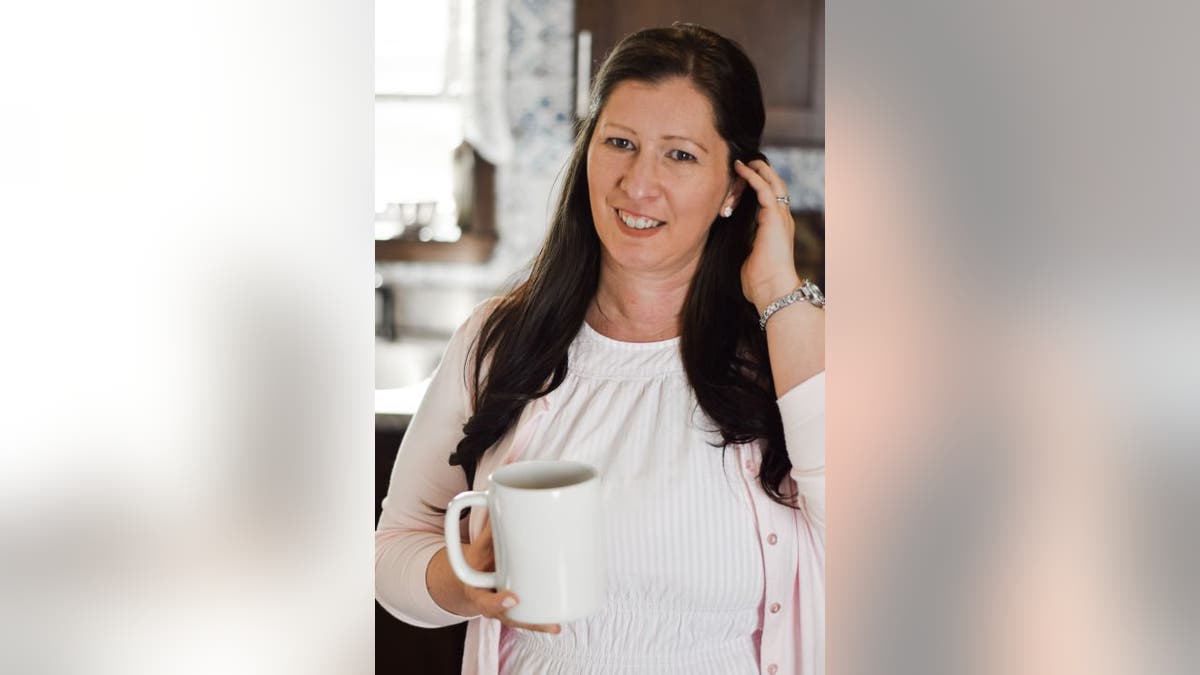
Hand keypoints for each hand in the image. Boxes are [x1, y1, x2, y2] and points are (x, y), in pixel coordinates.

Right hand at [459, 517, 561, 633]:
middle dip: (530, 623)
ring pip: (523, 622)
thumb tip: (498, 496)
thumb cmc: (480, 560)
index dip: (498, 603)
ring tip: (559, 626)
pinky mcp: (518, 608)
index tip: (514, 599)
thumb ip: (490, 528)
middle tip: (552, 625)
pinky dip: (545, 618)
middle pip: (510, 620)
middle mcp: (492, 604)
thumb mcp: (480, 546)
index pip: (485, 602)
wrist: (470, 578)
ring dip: (541, 625)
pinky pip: (530, 617)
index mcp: (478, 591)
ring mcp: (505, 609)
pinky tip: (563, 618)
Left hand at [734, 159, 801, 312]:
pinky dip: (753, 176)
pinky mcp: (774, 217)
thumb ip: (746, 247)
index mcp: (777, 229)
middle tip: (748, 163)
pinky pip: (764, 189)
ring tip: (745, 161)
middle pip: (776, 187)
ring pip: (772, 184)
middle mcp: (782, 220)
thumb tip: (735, 246)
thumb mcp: (749, 258)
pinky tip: (742, 169)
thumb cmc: (760, 282)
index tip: (747, 179)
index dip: (761, 187)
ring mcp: (780, 217)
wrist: (772, 289)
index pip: (772, 201)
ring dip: (759, 170)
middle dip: (764, 173)